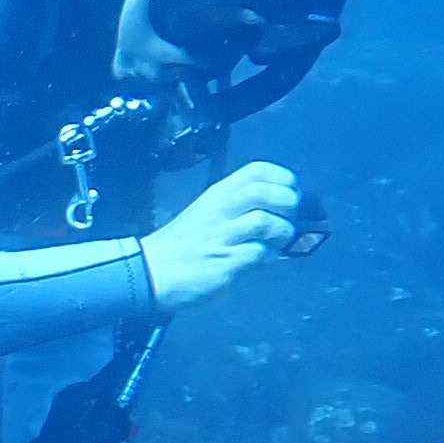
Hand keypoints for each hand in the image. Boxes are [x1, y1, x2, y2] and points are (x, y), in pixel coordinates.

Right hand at [143, 160, 301, 313]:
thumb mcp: (208, 213)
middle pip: (264, 192)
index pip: (257, 170)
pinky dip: (268, 257)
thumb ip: (239, 209)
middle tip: (289, 218)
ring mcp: (222, 236)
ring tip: (278, 241)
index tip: (291, 191)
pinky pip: (258, 253)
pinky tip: (262, 261)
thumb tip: (277, 212)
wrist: (152, 272)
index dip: (283, 178)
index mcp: (218, 194)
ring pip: (265, 221)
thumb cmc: (184, 244)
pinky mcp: (224, 261)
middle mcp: (220, 210)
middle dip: (287, 204)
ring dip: (282, 232)